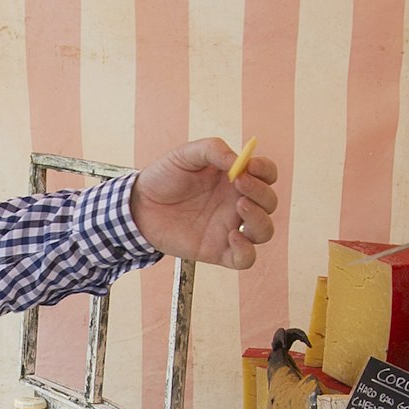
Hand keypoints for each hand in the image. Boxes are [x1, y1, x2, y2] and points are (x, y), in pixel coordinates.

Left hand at [131, 138, 279, 268]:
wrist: (139, 207)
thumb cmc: (164, 178)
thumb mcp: (186, 155)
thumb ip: (213, 150)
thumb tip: (239, 160)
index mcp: (234, 179)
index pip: (266, 175)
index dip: (265, 170)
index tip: (251, 166)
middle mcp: (236, 204)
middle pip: (269, 203)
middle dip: (261, 192)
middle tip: (239, 183)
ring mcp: (230, 228)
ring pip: (264, 231)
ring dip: (260, 219)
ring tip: (239, 207)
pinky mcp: (218, 251)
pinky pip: (245, 258)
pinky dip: (247, 250)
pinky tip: (232, 236)